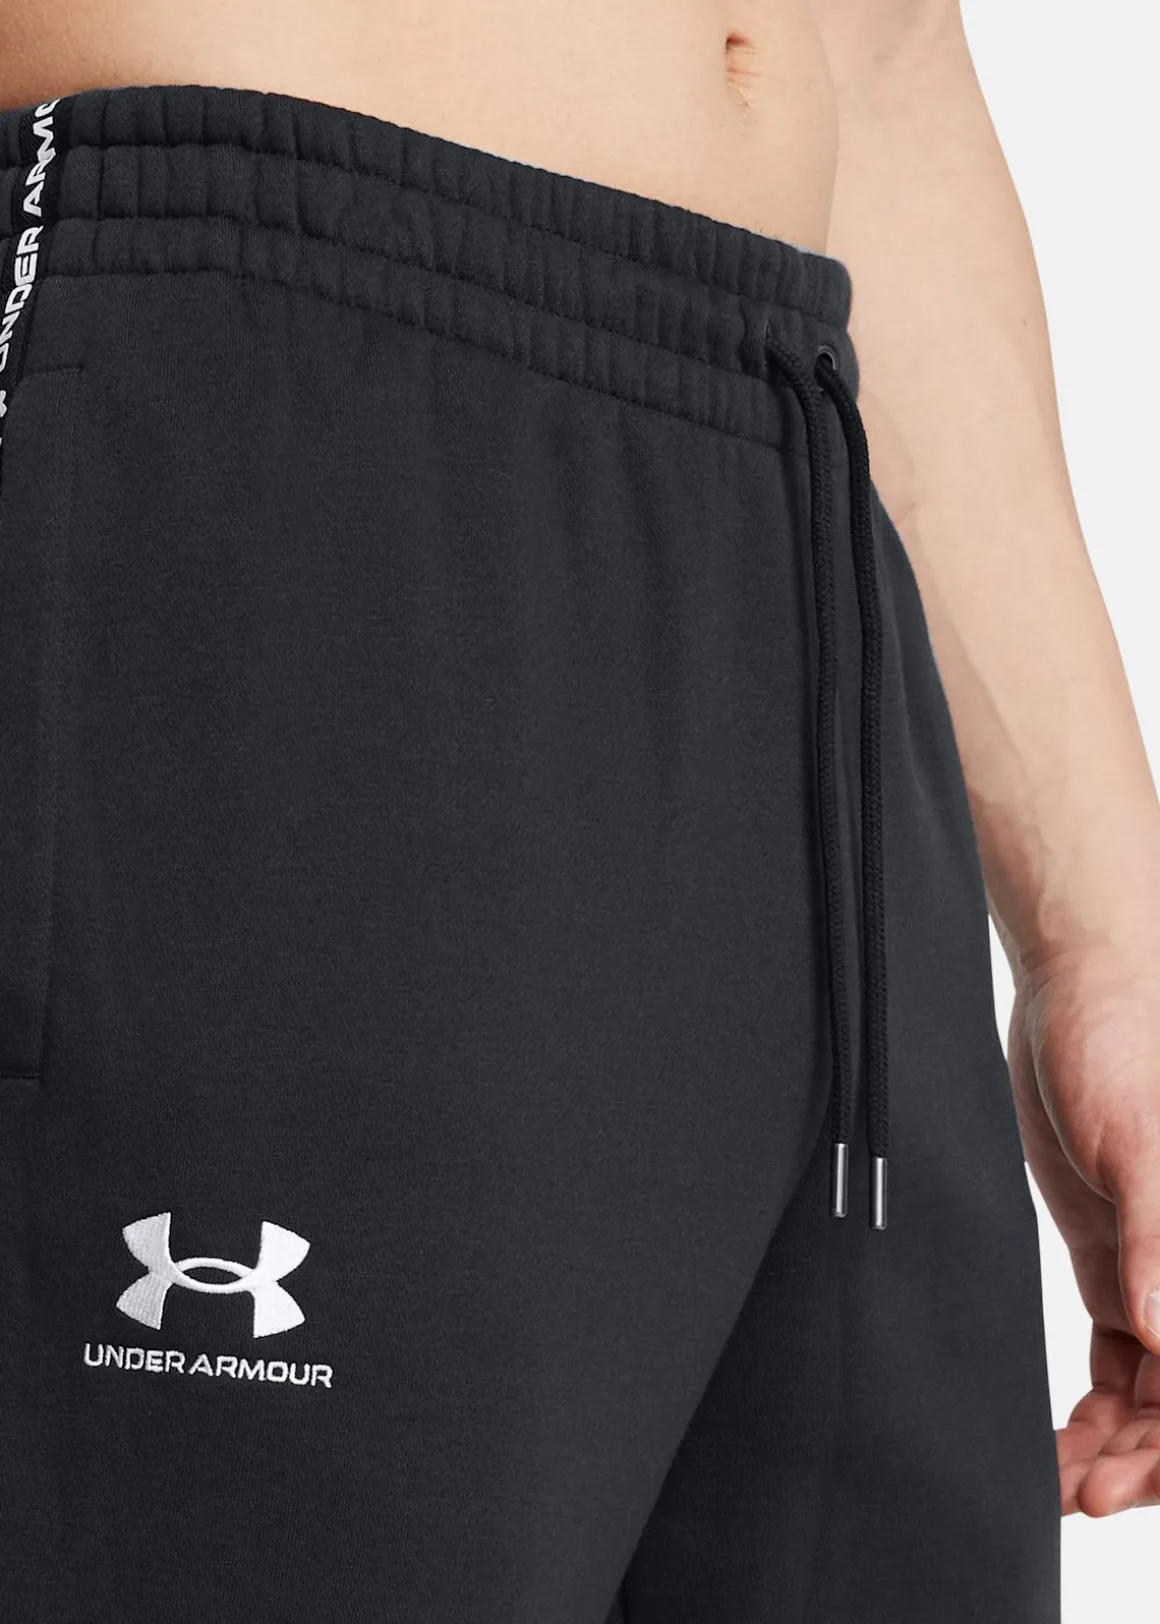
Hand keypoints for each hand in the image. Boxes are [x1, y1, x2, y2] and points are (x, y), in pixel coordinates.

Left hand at [1007, 939, 1159, 1516]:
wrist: (1075, 987)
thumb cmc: (1122, 1042)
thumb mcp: (1138, 1142)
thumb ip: (1157, 1239)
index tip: (1123, 1482)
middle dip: (1143, 1459)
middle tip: (1078, 1490)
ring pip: (1155, 1393)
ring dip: (1115, 1444)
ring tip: (1057, 1478)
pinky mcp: (1117, 1254)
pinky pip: (1121, 1357)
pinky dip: (1097, 1405)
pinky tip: (1062, 1437)